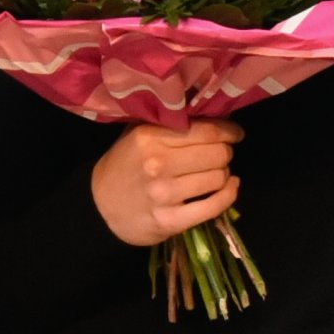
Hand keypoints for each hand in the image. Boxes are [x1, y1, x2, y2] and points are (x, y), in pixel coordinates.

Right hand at [91, 120, 242, 246]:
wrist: (99, 207)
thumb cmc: (123, 166)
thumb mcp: (135, 136)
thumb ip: (166, 124)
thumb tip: (211, 113)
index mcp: (149, 138)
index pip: (206, 131)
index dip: (228, 131)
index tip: (234, 134)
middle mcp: (157, 164)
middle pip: (217, 154)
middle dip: (225, 153)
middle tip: (219, 155)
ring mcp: (164, 194)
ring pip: (219, 178)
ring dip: (223, 175)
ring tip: (215, 173)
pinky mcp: (170, 220)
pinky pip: (215, 206)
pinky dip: (228, 195)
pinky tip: (228, 188)